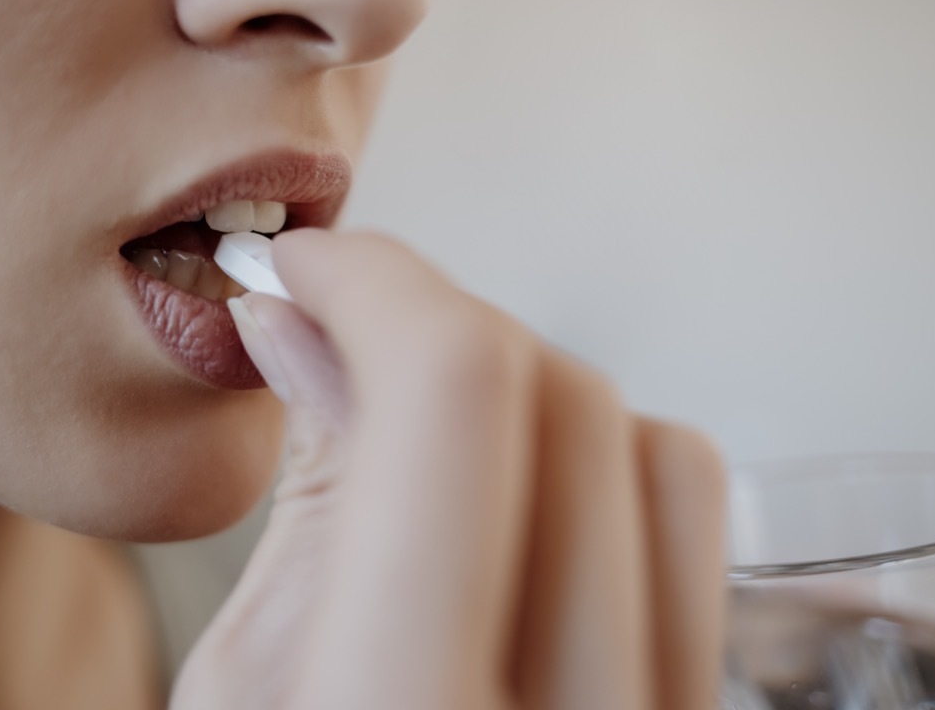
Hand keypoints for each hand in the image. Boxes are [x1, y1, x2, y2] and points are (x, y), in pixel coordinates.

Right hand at [171, 230, 725, 709]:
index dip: (379, 284)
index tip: (315, 268)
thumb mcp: (245, 691)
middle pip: (573, 403)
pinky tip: (502, 500)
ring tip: (422, 418)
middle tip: (347, 331)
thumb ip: (307, 499)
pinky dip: (595, 475)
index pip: (457, 401)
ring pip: (666, 458)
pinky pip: (689, 547)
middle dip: (442, 322)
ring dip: (532, 391)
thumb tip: (313, 325)